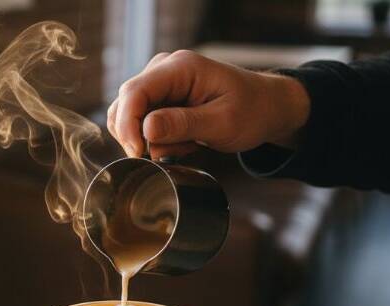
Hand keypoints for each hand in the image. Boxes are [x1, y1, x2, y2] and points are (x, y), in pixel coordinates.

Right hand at [106, 50, 310, 158]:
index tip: (138, 153)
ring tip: (183, 145)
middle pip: (124, 105)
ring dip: (148, 140)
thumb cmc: (252, 111)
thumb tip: (145, 129)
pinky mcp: (157, 99)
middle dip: (137, 136)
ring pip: (126, 116)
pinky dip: (153, 140)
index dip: (128, 125)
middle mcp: (163, 70)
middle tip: (167, 154)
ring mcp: (158, 84)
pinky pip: (138, 123)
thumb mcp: (222, 122)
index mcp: (180, 68)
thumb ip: (183, 124)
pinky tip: (179, 143)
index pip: (134, 93)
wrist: (265, 107)